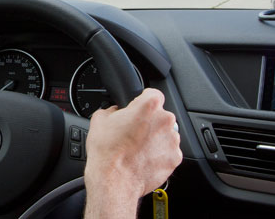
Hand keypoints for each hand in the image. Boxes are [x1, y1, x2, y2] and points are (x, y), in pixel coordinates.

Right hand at [83, 88, 181, 217]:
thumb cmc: (107, 152)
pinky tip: (144, 159)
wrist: (114, 181)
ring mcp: (172, 140)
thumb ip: (112, 109)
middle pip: (160, 115)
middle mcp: (165, 121)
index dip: (143, 102)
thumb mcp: (100, 120)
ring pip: (166, 134)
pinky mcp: (175, 158)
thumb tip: (115, 111)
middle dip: (149, 122)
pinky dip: (160, 155)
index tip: (138, 109)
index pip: (153, 94)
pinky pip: (169, 152)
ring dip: (156, 139)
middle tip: (134, 133)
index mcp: (149, 106)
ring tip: (138, 149)